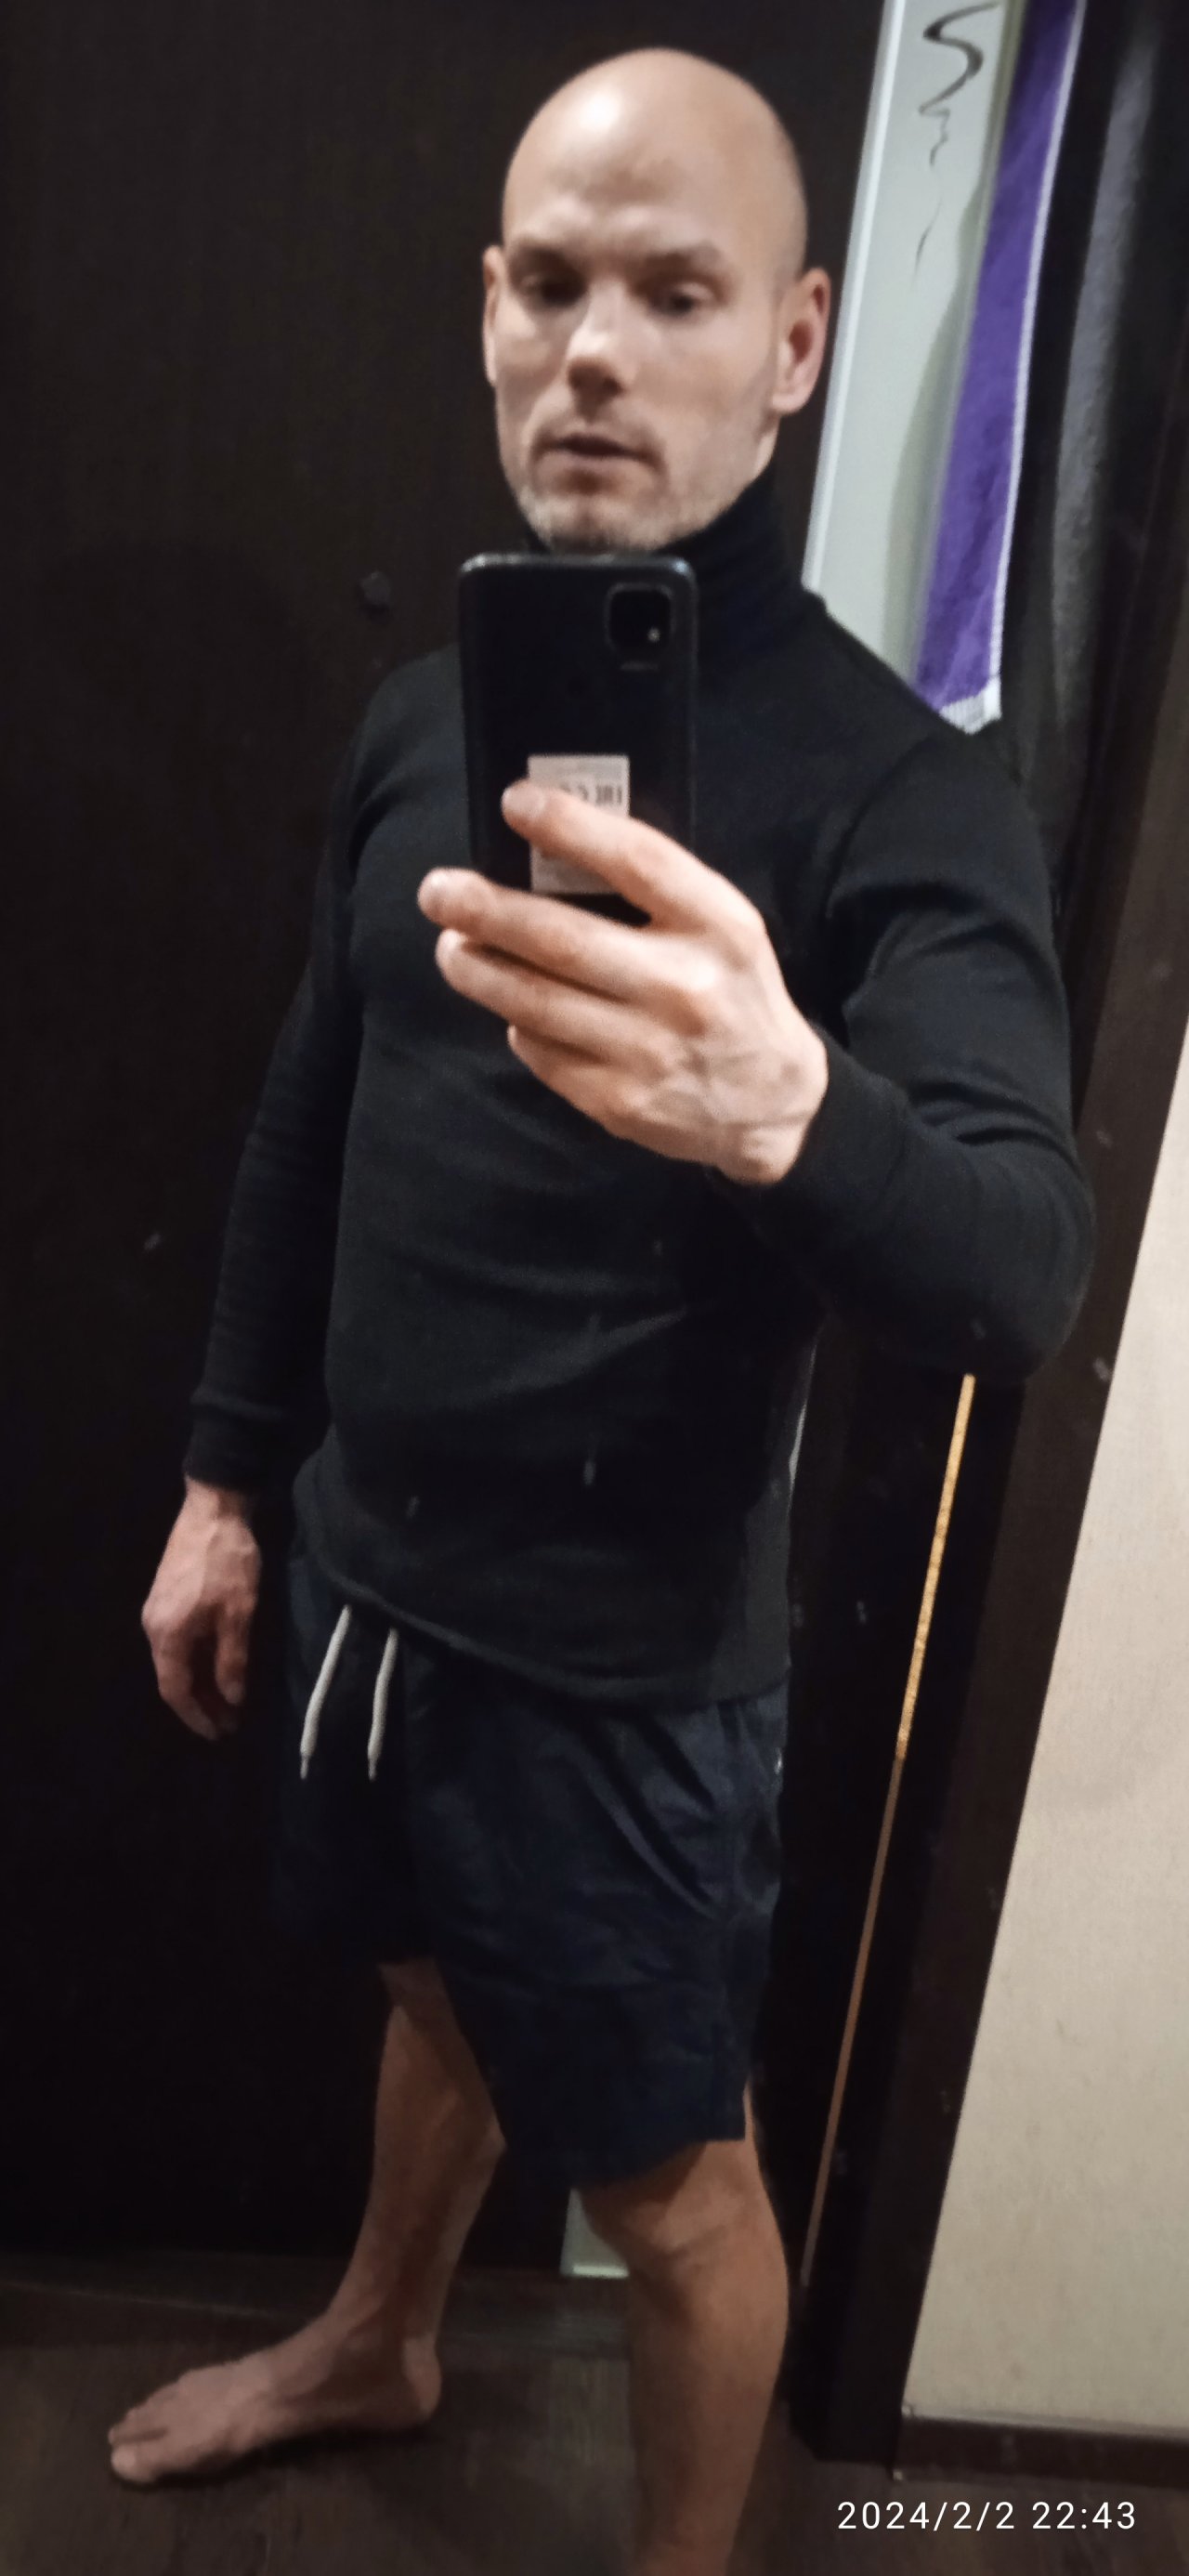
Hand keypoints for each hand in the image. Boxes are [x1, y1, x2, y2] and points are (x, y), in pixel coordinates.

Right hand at [142, 1481, 260, 1741]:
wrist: (213, 1509)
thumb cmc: (227, 1563)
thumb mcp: (238, 1614)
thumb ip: (232, 1660)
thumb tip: (231, 1700)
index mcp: (167, 1635)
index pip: (176, 1690)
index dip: (197, 1716)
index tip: (219, 1733)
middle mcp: (153, 1627)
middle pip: (173, 1677)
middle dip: (200, 1703)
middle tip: (229, 1721)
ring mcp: (156, 1611)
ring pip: (175, 1659)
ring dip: (200, 1681)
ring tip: (227, 1699)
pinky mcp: (166, 1597)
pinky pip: (178, 1642)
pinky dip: (197, 1659)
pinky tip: (217, 1663)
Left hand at [418, 780, 827, 1182]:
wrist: (772, 1103)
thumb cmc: (731, 992)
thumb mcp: (722, 928)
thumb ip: (655, 892)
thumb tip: (546, 851)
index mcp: (720, 927)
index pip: (637, 862)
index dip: (569, 827)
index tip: (514, 802)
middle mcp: (685, 988)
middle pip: (560, 939)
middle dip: (484, 909)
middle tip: (437, 890)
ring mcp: (649, 1051)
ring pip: (534, 1002)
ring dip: (477, 969)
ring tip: (450, 946)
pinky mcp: (619, 1102)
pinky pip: (541, 1052)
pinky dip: (518, 1024)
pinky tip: (512, 1007)